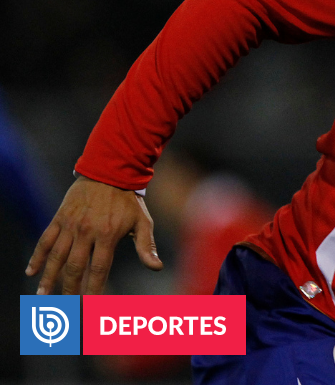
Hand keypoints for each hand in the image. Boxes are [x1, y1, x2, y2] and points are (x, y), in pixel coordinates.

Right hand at [26, 176, 162, 294]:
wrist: (110, 171)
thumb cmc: (129, 201)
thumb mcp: (143, 221)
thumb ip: (147, 246)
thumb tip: (157, 267)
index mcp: (108, 235)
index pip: (99, 270)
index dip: (94, 289)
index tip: (90, 307)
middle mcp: (87, 232)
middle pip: (75, 267)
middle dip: (70, 289)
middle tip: (66, 309)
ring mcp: (71, 225)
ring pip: (57, 256)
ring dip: (49, 278)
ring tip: (43, 297)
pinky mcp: (60, 218)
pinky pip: (45, 240)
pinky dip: (37, 256)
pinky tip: (31, 272)